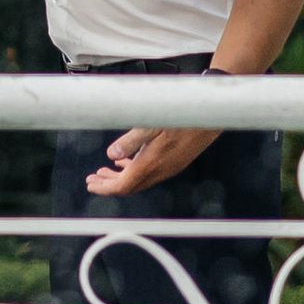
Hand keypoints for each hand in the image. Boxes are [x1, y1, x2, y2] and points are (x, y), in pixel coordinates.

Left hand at [84, 124, 216, 196]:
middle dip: (108, 184)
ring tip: (105, 171)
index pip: (123, 186)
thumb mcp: (151, 123)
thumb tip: (112, 153)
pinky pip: (150, 172)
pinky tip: (127, 161)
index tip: (92, 185)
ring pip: (139, 180)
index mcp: (152, 163)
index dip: (105, 188)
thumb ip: (130, 140)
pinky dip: (134, 170)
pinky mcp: (174, 161)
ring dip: (120, 177)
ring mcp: (169, 167)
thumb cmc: (183, 116)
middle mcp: (161, 169)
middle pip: (129, 186)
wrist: (210, 116)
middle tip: (93, 180)